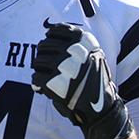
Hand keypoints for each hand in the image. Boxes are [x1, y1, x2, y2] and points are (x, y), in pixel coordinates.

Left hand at [31, 19, 132, 138]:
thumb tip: (50, 36)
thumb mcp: (95, 56)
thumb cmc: (95, 82)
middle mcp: (75, 51)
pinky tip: (41, 87)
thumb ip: (78, 44)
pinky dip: (37, 83)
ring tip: (44, 75)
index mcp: (85, 41)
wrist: (102, 109)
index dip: (50, 36)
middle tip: (44, 63)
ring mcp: (65, 66)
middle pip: (44, 45)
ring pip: (38, 60)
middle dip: (42, 54)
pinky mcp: (55, 83)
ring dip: (39, 69)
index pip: (58, 30)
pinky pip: (36, 77)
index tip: (49, 40)